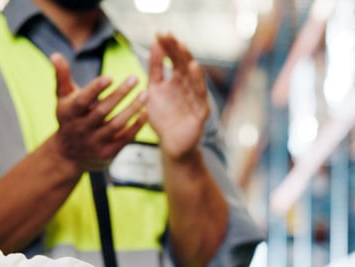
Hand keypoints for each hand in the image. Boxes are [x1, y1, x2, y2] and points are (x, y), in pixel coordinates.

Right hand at [50, 53, 144, 171]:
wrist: (68, 155)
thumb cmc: (69, 119)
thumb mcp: (62, 99)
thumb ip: (62, 77)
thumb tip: (55, 54)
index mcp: (69, 113)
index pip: (83, 100)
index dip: (95, 89)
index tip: (110, 77)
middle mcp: (81, 129)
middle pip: (103, 111)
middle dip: (120, 94)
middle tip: (134, 78)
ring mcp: (95, 142)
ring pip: (116, 124)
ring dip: (132, 109)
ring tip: (145, 94)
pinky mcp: (107, 153)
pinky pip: (124, 139)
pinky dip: (136, 126)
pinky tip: (145, 113)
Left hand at [143, 33, 209, 159]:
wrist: (171, 145)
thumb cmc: (164, 119)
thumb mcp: (154, 90)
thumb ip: (155, 69)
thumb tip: (154, 43)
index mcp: (178, 81)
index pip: (174, 60)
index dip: (168, 47)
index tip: (160, 33)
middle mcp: (189, 87)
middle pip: (184, 66)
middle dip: (177, 50)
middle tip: (170, 35)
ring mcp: (196, 99)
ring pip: (194, 78)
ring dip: (188, 61)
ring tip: (182, 47)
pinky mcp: (200, 112)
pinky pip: (200, 95)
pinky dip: (198, 82)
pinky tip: (194, 68)